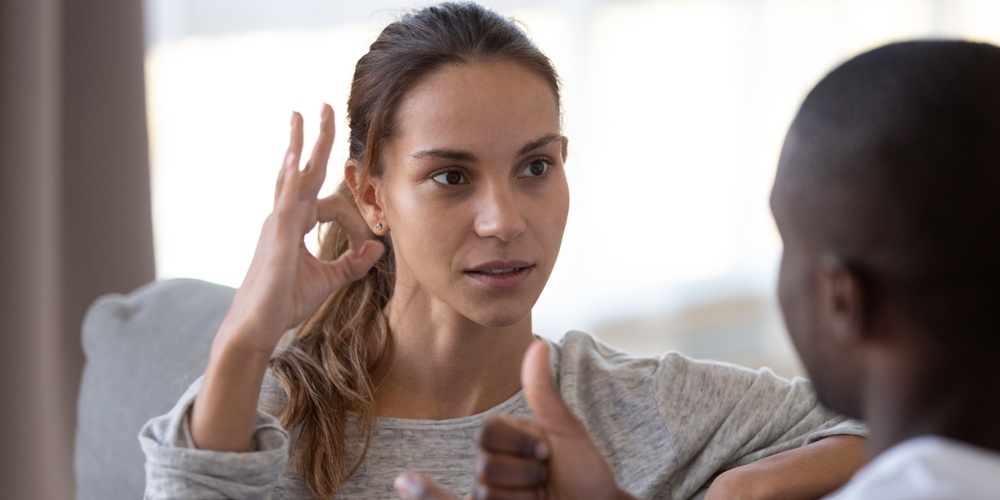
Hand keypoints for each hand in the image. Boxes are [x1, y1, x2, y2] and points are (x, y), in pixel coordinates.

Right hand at [219, 104, 384, 352]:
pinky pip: (284, 202)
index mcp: (293, 225)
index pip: (331, 206)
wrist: (256, 327)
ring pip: (290, 176)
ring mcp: (277, 225)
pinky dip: (288, 179)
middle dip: (313, 138)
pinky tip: (292, 158)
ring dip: (297, 144)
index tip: (368, 248)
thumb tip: (378, 248)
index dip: (356, 224)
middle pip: (301, 170)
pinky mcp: (278, 239)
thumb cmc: (284, 302)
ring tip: (301, 115)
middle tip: (321, 106)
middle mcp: (283, 218)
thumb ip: (353, 263)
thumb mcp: (328, 280)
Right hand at [394, 341, 634, 499]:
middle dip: (524, 474)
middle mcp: (491, 462)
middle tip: (546, 479)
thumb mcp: (566, 432)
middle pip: (484, 465)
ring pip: (484, 492)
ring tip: (540, 498)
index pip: (488, 433)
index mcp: (506, 438)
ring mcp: (488, 493)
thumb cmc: (585, 475)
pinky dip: (427, 495)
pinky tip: (404, 482)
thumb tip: (537, 344)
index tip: (548, 452)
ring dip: (522, 498)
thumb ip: (542, 394)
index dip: (521, 444)